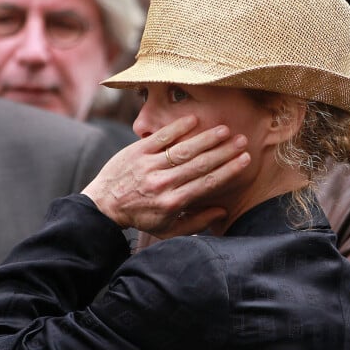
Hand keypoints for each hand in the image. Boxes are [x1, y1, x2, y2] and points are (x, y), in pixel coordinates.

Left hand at [82, 115, 249, 236]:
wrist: (104, 206)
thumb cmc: (141, 218)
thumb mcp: (168, 230)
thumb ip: (196, 222)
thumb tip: (222, 211)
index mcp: (173, 202)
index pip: (207, 183)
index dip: (228, 170)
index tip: (245, 160)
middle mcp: (162, 183)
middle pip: (199, 164)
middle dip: (224, 152)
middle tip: (242, 141)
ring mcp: (149, 166)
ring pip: (183, 150)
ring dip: (206, 138)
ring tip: (225, 130)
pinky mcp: (136, 152)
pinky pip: (160, 137)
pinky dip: (177, 128)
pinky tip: (195, 119)